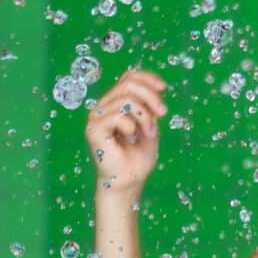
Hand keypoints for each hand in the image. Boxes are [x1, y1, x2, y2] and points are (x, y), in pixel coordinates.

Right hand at [88, 68, 165, 200]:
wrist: (128, 181)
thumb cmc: (138, 157)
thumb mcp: (150, 124)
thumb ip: (149, 105)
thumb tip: (157, 86)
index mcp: (115, 102)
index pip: (128, 76)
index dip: (147, 78)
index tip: (164, 88)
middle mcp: (103, 106)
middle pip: (128, 83)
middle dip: (150, 96)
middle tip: (163, 112)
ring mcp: (96, 117)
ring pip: (126, 99)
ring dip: (145, 116)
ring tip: (150, 133)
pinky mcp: (93, 129)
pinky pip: (118, 115)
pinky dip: (132, 126)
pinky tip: (131, 138)